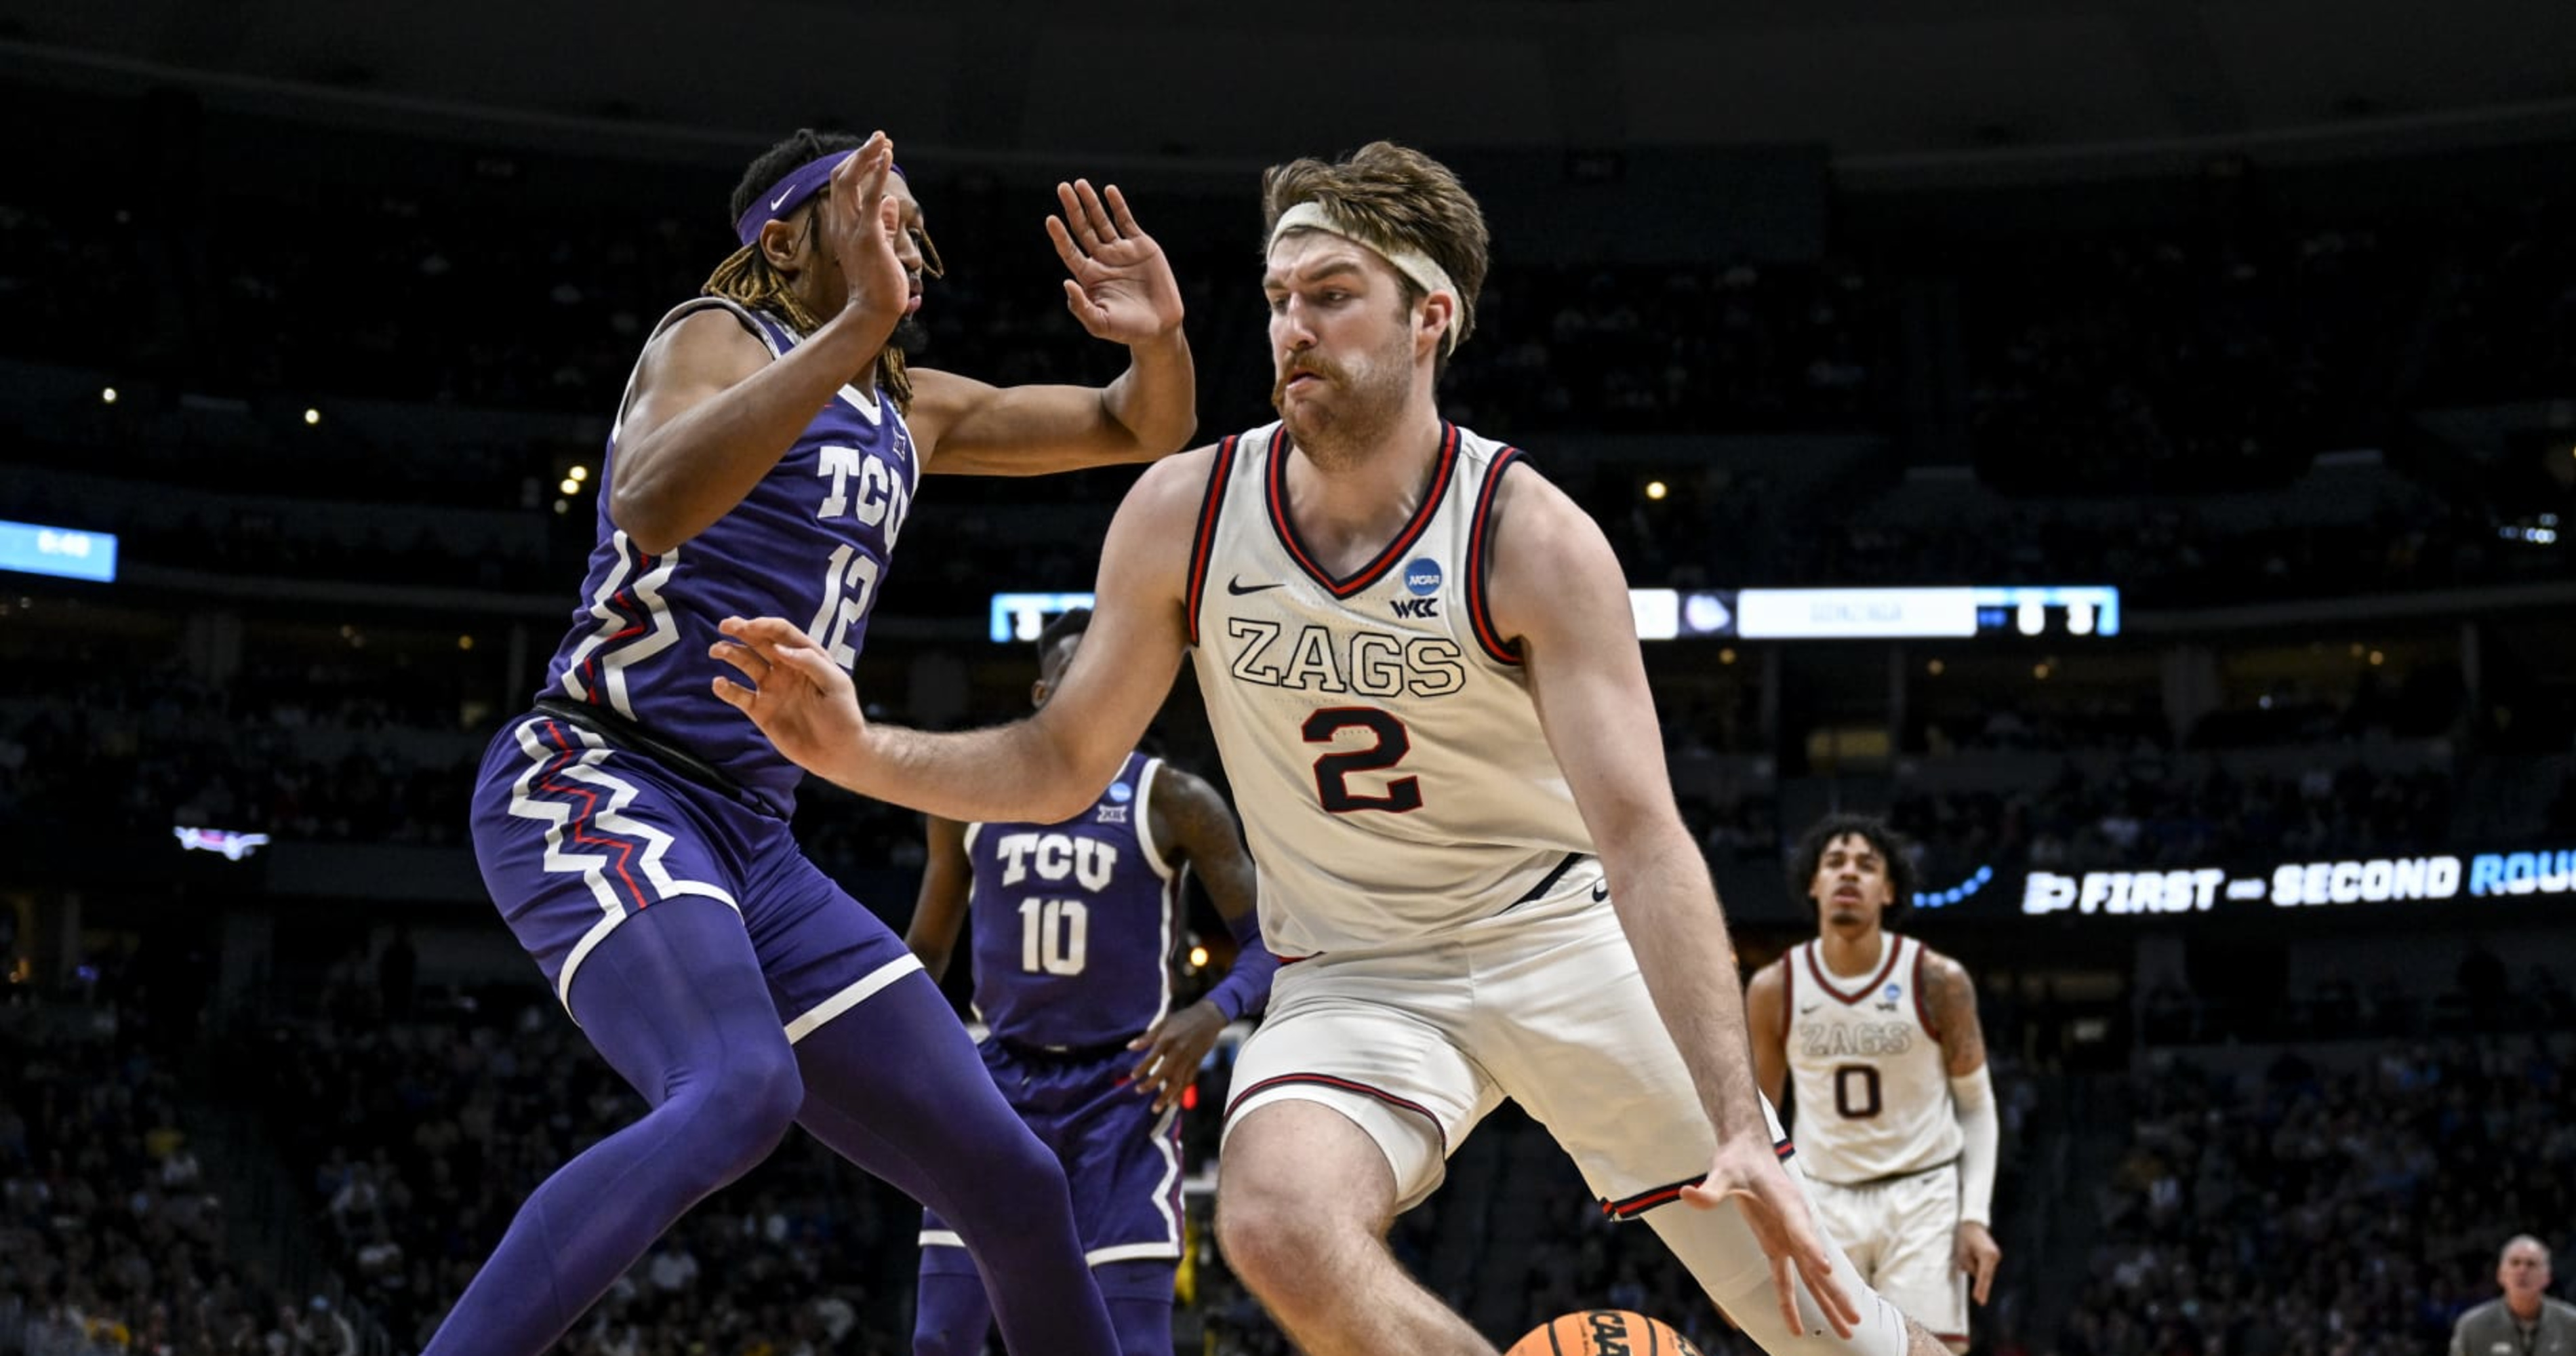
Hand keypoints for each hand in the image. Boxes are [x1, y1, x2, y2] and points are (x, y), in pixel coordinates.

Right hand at [709, 616, 868, 779]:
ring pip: (745, 663)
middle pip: (759, 642)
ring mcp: (771, 688)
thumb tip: (779, 648)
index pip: (782, 632)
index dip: (765, 625)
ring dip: (730, 653)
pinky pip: (738, 695)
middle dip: (742, 630)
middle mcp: (785, 668)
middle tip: (725, 625)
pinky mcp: (760, 710)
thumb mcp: (836, 684)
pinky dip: (726, 689)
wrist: (838, 753)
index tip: (749, 627)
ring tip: (717, 650)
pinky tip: (719, 683)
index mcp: (805, 657)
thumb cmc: (843, 715)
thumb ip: (810, 662)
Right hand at [822, 133, 907, 327]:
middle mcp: (842, 224)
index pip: (842, 186)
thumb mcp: (881, 248)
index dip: (856, 165)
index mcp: (843, 226)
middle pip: (841, 177)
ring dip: (867, 156)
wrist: (873, 311)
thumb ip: (885, 224)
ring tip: (882, 139)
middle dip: (860, 154)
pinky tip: (887, 156)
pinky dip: (877, 174)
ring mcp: (852, 229)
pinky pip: (870, 198)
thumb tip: (892, 203)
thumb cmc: (878, 284)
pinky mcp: (868, 236)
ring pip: (850, 181)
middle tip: (880, 137)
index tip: (876, 151)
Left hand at [1047, 180, 1184, 344]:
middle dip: (1073, 208)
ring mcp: (1121, 251)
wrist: (1160, 327)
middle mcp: (1102, 260)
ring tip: (1080, 184)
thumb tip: (1066, 282)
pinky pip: (1127, 221)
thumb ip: (1080, 307)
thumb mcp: (1100, 324)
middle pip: (1083, 229)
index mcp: (1089, 276)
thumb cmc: (1127, 330)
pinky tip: (1109, 191)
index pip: (1069, 250)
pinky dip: (1118, 206)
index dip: (1060, 235)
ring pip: (1102, 221)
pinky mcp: (1142, 246)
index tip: (1050, 219)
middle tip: (1062, 188)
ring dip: (1091, 202)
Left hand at [1124, 1001, 1225, 1112]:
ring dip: (1166, 1095)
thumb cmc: (1183, 1019)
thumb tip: (1129, 1047)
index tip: (1132, 1076)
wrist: (1210, 1017)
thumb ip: (1147, 1037)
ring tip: (1156, 1108)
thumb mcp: (1164, 1022)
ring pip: (1178, 1080)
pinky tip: (1174, 1103)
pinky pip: (1188, 1081)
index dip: (1143, 1066)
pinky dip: (1181, 1093)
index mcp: (1169, 1039)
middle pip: (1165, 1071)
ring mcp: (1189, 1059)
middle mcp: (1179, 1051)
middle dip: (1152, 1083)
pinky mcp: (1197, 1064)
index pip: (1154, 1055)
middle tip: (1139, 1091)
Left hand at [1680, 1136, 1862, 1339]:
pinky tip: (1796, 1329)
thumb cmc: (1739, 1160)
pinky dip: (1792, 1303)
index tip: (1826, 1269)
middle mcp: (1796, 1224)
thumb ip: (1710, 1188)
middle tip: (1855, 1319)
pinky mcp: (1778, 1244)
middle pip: (1818, 1263)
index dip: (1812, 1248)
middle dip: (1836, 1291)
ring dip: (1829, 1303)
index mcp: (1788, 1203)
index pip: (1800, 1229)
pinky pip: (1788, 1279)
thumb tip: (1687, 1195)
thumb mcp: (1723, 1170)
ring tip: (1848, 1332)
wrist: (1749, 1150)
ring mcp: (1790, 1237)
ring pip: (1812, 1277)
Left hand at [1955, 1220, 2000, 1305]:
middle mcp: (1994, 1257)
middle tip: (1980, 1301)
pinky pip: (1987, 1268)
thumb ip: (1968, 1266)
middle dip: (1982, 1287)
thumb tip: (1973, 1275)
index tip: (1979, 1300)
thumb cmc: (1965, 1235)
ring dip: (1980, 1277)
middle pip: (1987, 1276)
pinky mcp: (1994, 1256)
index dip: (1981, 1289)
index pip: (1983, 1277)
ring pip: (1987, 1272)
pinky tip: (1976, 1269)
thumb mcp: (1962, 1252)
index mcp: (1987, 1255)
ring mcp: (1996, 1256)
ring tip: (1971, 1270)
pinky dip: (1981, 1271)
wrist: (1972, 1222)